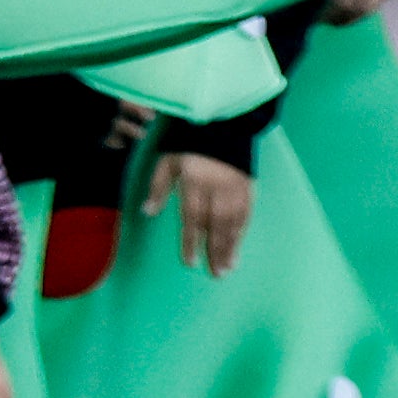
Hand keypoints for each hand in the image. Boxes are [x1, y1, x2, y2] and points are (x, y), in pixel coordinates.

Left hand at [144, 151, 251, 280]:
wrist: (223, 123)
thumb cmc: (188, 143)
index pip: (192, 219)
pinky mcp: (249, 185)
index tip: (189, 262)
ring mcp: (235, 188)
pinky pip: (247, 212)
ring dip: (231, 246)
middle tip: (216, 274)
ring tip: (228, 267)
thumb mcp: (166, 161)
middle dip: (215, 251)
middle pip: (216, 226)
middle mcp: (217, 189)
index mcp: (194, 183)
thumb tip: (148, 212)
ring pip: (234, 223)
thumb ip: (158, 187)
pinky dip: (243, 230)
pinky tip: (240, 244)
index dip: (191, 242)